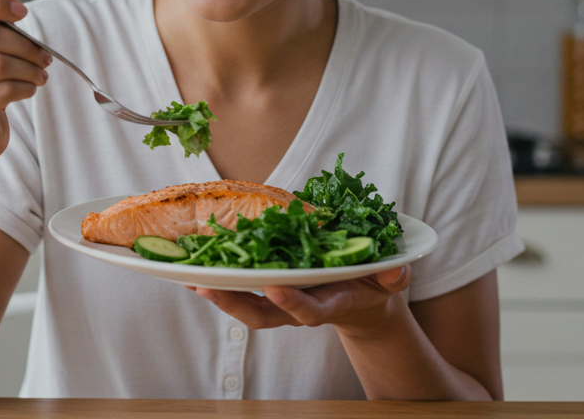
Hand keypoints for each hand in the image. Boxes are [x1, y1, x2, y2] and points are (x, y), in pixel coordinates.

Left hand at [190, 265, 411, 332]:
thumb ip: (393, 276)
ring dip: (218, 294)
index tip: (275, 286)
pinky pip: (240, 289)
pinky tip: (190, 270)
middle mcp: (299, 306)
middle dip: (235, 303)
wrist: (362, 298)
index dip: (292, 301)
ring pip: (245, 305)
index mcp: (329, 303)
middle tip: (208, 288)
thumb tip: (394, 271)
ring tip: (188, 278)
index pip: (309, 309)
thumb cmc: (373, 283)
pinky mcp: (269, 289)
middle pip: (263, 315)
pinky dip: (216, 280)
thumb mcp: (390, 279)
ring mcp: (282, 301)